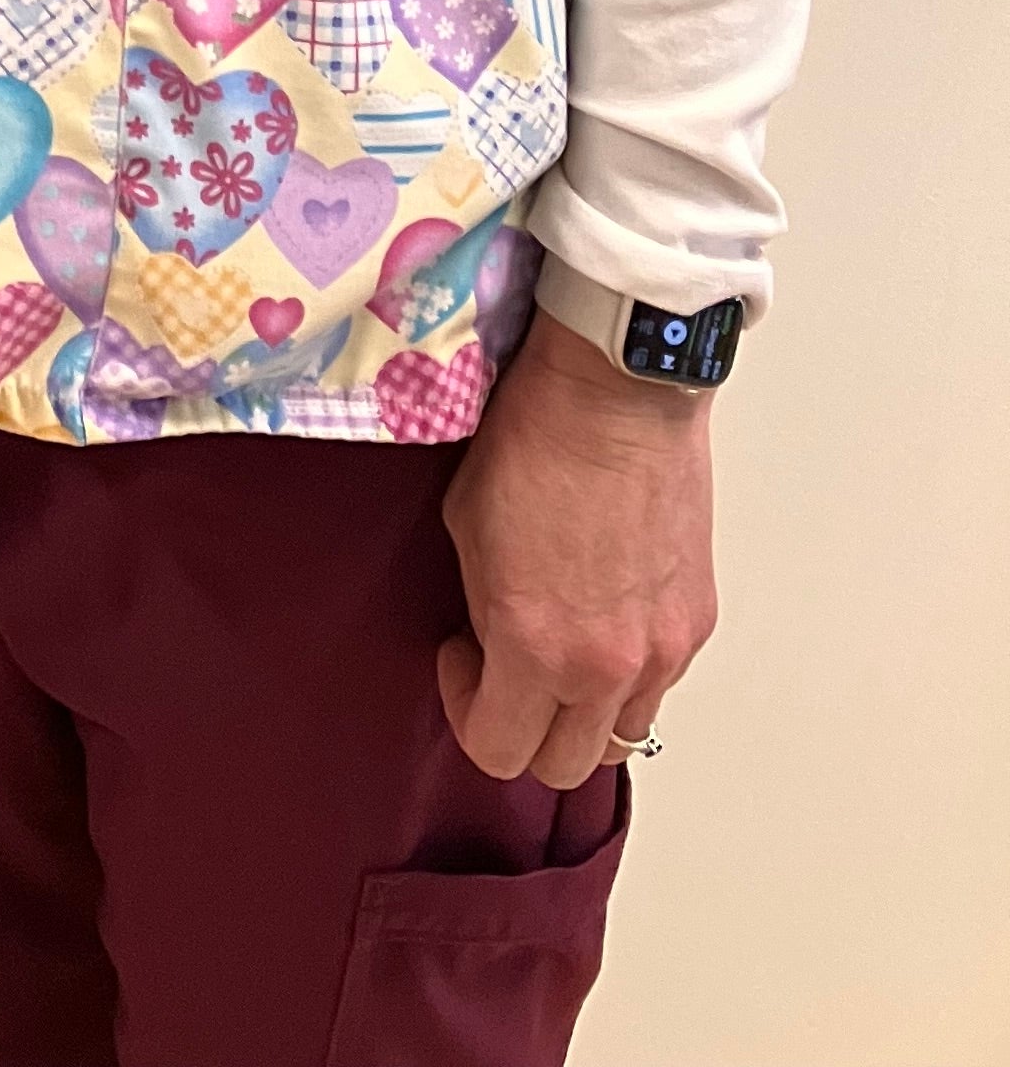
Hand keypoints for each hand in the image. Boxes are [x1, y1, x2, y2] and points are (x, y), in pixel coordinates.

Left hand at [438, 310, 717, 786]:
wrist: (616, 391)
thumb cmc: (534, 440)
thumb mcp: (468, 528)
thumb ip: (483, 609)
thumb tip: (492, 642)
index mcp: (535, 646)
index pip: (498, 751)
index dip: (465, 710)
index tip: (461, 658)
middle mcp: (606, 667)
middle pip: (565, 766)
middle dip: (525, 727)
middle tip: (504, 665)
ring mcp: (661, 651)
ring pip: (621, 734)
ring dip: (583, 709)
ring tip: (561, 644)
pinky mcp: (696, 622)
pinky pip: (659, 684)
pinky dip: (628, 671)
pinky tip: (604, 611)